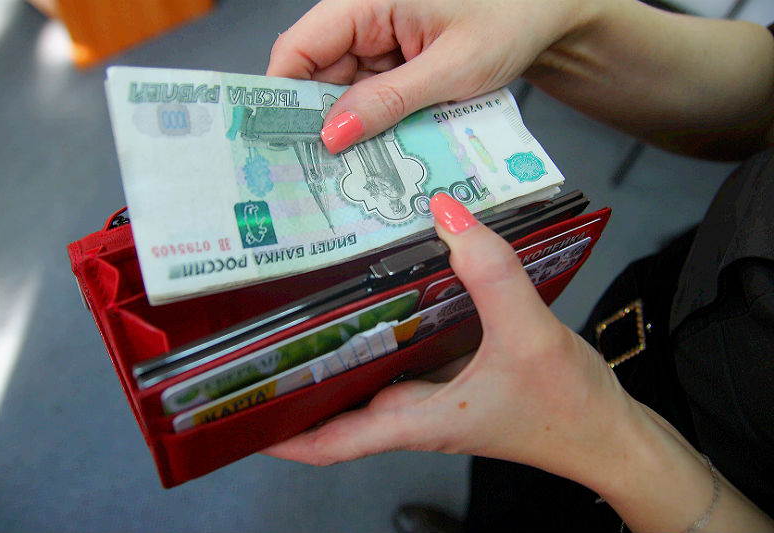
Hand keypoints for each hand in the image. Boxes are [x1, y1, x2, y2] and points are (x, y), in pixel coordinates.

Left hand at [263, 192, 632, 485]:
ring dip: (332, 361)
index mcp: (417, 421)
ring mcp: (433, 401)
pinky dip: (380, 341)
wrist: (609, 435)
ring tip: (298, 317)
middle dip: (292, 387)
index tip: (236, 416)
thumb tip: (447, 214)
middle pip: (334, 411)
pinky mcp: (452, 385)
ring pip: (365, 384)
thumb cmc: (569, 408)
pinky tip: (378, 304)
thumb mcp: (527, 335)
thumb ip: (490, 272)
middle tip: (254, 344)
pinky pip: (401, 365)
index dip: (279, 435)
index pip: (330, 443)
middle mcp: (415, 415)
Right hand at [266, 0, 598, 152]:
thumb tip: (333, 133)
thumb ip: (388, 101)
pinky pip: (367, 92)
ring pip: (341, 87)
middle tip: (321, 170)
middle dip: (320, 119)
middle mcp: (365, 14)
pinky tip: (379, 146)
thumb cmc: (511, 20)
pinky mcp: (393, 57)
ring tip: (357, 164)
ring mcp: (378, 37)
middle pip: (317, 71)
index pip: (302, 45)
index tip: (278, 140)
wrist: (546, 15)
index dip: (283, 92)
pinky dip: (372, 120)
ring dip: (349, 126)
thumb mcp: (451, 69)